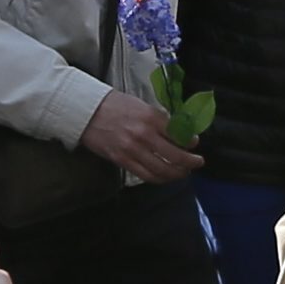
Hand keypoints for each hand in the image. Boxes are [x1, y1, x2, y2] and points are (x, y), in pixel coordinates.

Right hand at [81, 90, 202, 182]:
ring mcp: (132, 150)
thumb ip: (158, 118)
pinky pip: (146, 175)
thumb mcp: (140, 105)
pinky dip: (160, 178)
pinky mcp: (122, 160)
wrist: (86, 112)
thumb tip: (177, 131)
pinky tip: (166, 177)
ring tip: (184, 172)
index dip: (190, 142)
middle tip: (198, 162)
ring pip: (162, 169)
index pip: (178, 134)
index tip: (194, 144)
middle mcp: (144, 134)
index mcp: (150, 117)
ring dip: (177, 173)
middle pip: (175, 155)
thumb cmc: (113, 105)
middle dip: (190, 161)